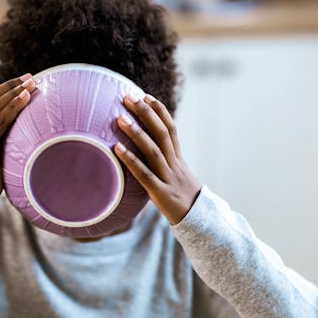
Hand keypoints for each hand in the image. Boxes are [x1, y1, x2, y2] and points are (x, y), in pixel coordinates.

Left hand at [114, 94, 201, 224]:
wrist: (200, 222)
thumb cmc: (183, 199)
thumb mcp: (177, 178)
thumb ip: (165, 164)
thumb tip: (146, 153)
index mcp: (179, 159)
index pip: (171, 128)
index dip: (159, 111)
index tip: (145, 95)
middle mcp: (175, 164)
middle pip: (162, 133)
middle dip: (146, 113)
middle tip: (128, 97)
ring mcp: (169, 178)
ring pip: (154, 150)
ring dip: (137, 132)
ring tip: (120, 118)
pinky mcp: (161, 193)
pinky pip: (145, 174)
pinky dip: (131, 160)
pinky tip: (117, 148)